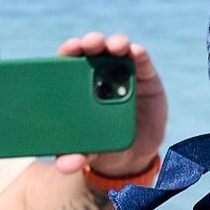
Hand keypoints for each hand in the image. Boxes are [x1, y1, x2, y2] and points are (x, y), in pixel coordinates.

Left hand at [56, 33, 169, 182]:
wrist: (131, 157)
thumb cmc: (100, 148)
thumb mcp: (86, 153)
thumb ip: (74, 157)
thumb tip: (64, 167)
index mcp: (76, 86)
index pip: (69, 61)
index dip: (70, 50)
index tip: (71, 47)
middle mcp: (98, 74)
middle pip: (92, 50)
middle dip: (91, 42)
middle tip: (91, 43)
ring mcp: (122, 73)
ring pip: (116, 50)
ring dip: (116, 43)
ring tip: (116, 47)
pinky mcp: (145, 76)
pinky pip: (141, 60)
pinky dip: (138, 53)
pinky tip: (136, 52)